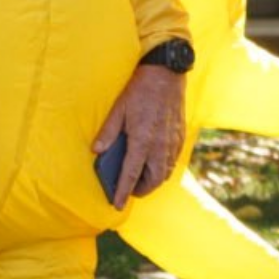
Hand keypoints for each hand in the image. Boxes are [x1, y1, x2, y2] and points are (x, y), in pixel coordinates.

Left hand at [92, 64, 186, 209]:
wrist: (166, 74)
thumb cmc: (140, 90)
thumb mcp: (118, 109)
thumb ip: (108, 132)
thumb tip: (97, 151)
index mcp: (142, 140)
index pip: (131, 174)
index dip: (123, 192)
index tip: (117, 204)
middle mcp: (160, 145)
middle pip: (154, 180)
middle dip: (141, 190)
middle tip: (130, 191)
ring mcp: (172, 141)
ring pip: (165, 172)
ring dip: (154, 180)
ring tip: (141, 179)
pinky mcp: (181, 135)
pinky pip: (173, 160)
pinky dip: (164, 167)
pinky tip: (154, 163)